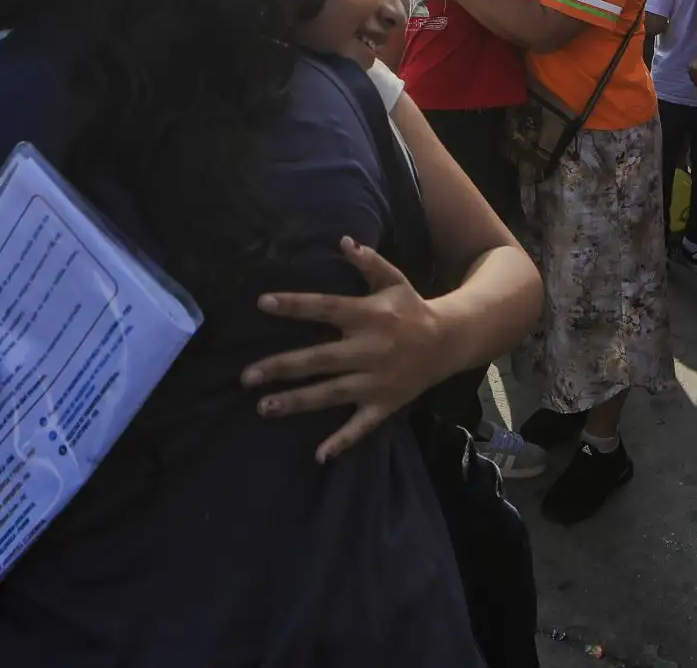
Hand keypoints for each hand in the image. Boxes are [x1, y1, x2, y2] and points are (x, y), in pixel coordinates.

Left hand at [241, 238, 452, 463]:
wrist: (450, 342)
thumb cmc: (412, 308)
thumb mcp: (393, 280)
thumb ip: (368, 262)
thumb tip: (342, 241)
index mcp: (370, 315)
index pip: (326, 308)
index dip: (295, 305)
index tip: (263, 302)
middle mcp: (371, 349)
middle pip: (320, 359)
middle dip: (282, 367)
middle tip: (246, 376)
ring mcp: (377, 380)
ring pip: (332, 393)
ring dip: (298, 402)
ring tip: (263, 407)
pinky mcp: (385, 403)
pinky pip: (362, 425)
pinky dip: (343, 441)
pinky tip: (320, 455)